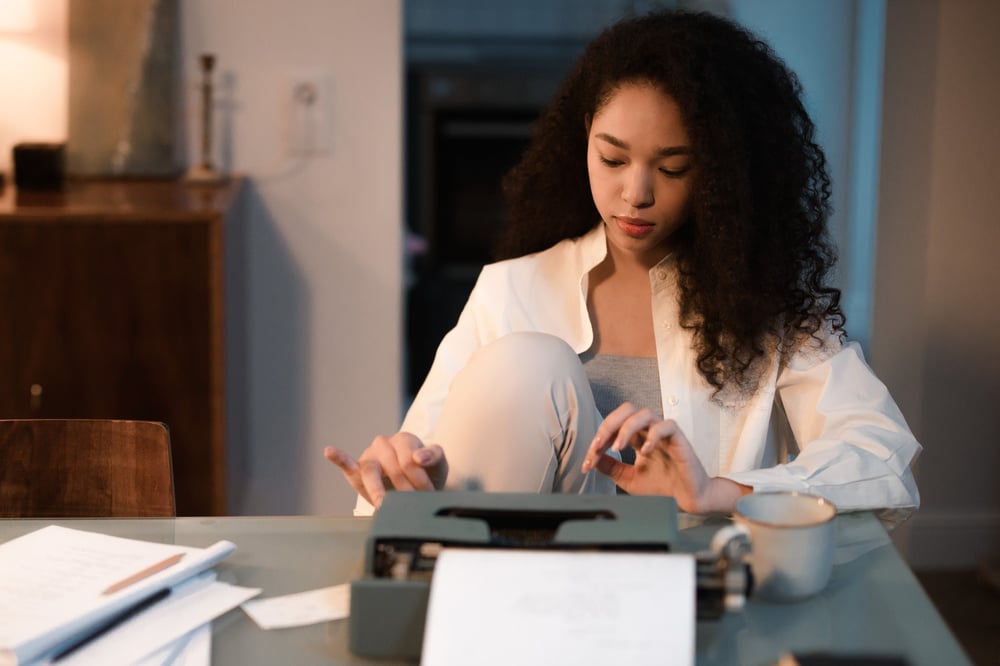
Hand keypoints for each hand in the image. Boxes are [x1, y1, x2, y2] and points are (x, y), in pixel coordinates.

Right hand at [324, 432, 447, 508]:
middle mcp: (384, 444)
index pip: (408, 459)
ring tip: (383, 504)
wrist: (418, 487)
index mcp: (404, 439)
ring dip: (378, 489)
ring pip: (370, 470)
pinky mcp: (358, 471)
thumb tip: (419, 457)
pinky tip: (330, 451)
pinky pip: (347, 463)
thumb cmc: (428, 473)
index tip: (427, 492)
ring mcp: (370, 456)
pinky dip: (339, 458)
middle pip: (391, 466)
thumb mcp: (438, 464)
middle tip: (412, 502)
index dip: (419, 478)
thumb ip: (433, 456)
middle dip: (404, 488)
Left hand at [580, 403, 749, 513]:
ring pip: (644, 414)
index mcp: (637, 438)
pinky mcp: (680, 440)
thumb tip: (592, 460)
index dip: (598, 441)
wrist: (688, 501)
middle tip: (598, 446)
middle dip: (609, 425)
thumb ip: (611, 468)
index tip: (588, 463)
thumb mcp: (628, 479)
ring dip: (626, 428)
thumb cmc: (663, 487)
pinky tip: (644, 451)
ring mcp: (665, 434)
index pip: (613, 427)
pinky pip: (667, 426)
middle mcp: (649, 432)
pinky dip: (653, 435)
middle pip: (626, 410)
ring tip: (618, 448)